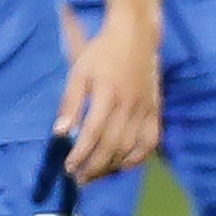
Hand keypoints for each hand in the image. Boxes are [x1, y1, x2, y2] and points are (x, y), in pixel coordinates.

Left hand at [56, 11, 160, 180]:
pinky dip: (138, 158)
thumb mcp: (79, 72)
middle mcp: (129, 105)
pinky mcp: (156, 110)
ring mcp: (145, 109)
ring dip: (112, 166)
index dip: (80, 154)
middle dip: (94, 167)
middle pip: (112, 145)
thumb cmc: (102, 52)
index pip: (93, 132)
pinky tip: (124, 165)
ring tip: (96, 175)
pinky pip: (151, 141)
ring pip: (131, 147)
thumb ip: (70, 103)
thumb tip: (60, 133)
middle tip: (79, 178)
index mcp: (108, 94)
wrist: (136, 36)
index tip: (68, 167)